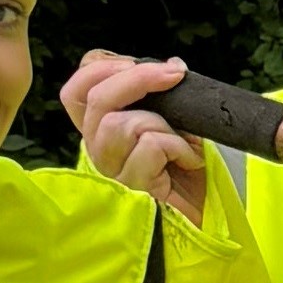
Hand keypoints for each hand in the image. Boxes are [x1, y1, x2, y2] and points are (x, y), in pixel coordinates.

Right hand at [63, 47, 204, 220]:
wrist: (204, 218)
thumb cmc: (186, 171)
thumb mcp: (170, 124)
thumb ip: (157, 99)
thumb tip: (170, 68)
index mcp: (101, 130)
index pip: (78, 89)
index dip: (104, 67)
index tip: (143, 63)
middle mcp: (97, 151)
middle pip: (95, 98)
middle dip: (138, 77)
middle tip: (174, 74)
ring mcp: (111, 172)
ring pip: (119, 124)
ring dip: (161, 123)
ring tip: (182, 141)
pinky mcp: (131, 189)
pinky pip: (149, 147)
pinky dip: (179, 147)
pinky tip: (189, 162)